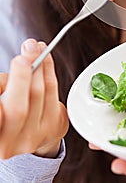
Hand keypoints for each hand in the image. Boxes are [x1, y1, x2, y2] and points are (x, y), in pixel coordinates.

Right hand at [0, 38, 68, 158]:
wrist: (27, 131)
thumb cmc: (7, 110)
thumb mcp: (1, 98)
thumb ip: (2, 86)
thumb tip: (18, 65)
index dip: (3, 87)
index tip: (15, 66)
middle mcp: (11, 143)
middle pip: (18, 109)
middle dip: (22, 77)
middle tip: (24, 55)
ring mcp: (34, 138)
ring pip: (38, 95)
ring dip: (38, 66)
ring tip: (35, 48)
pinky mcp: (53, 128)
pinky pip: (53, 93)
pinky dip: (49, 71)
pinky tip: (45, 59)